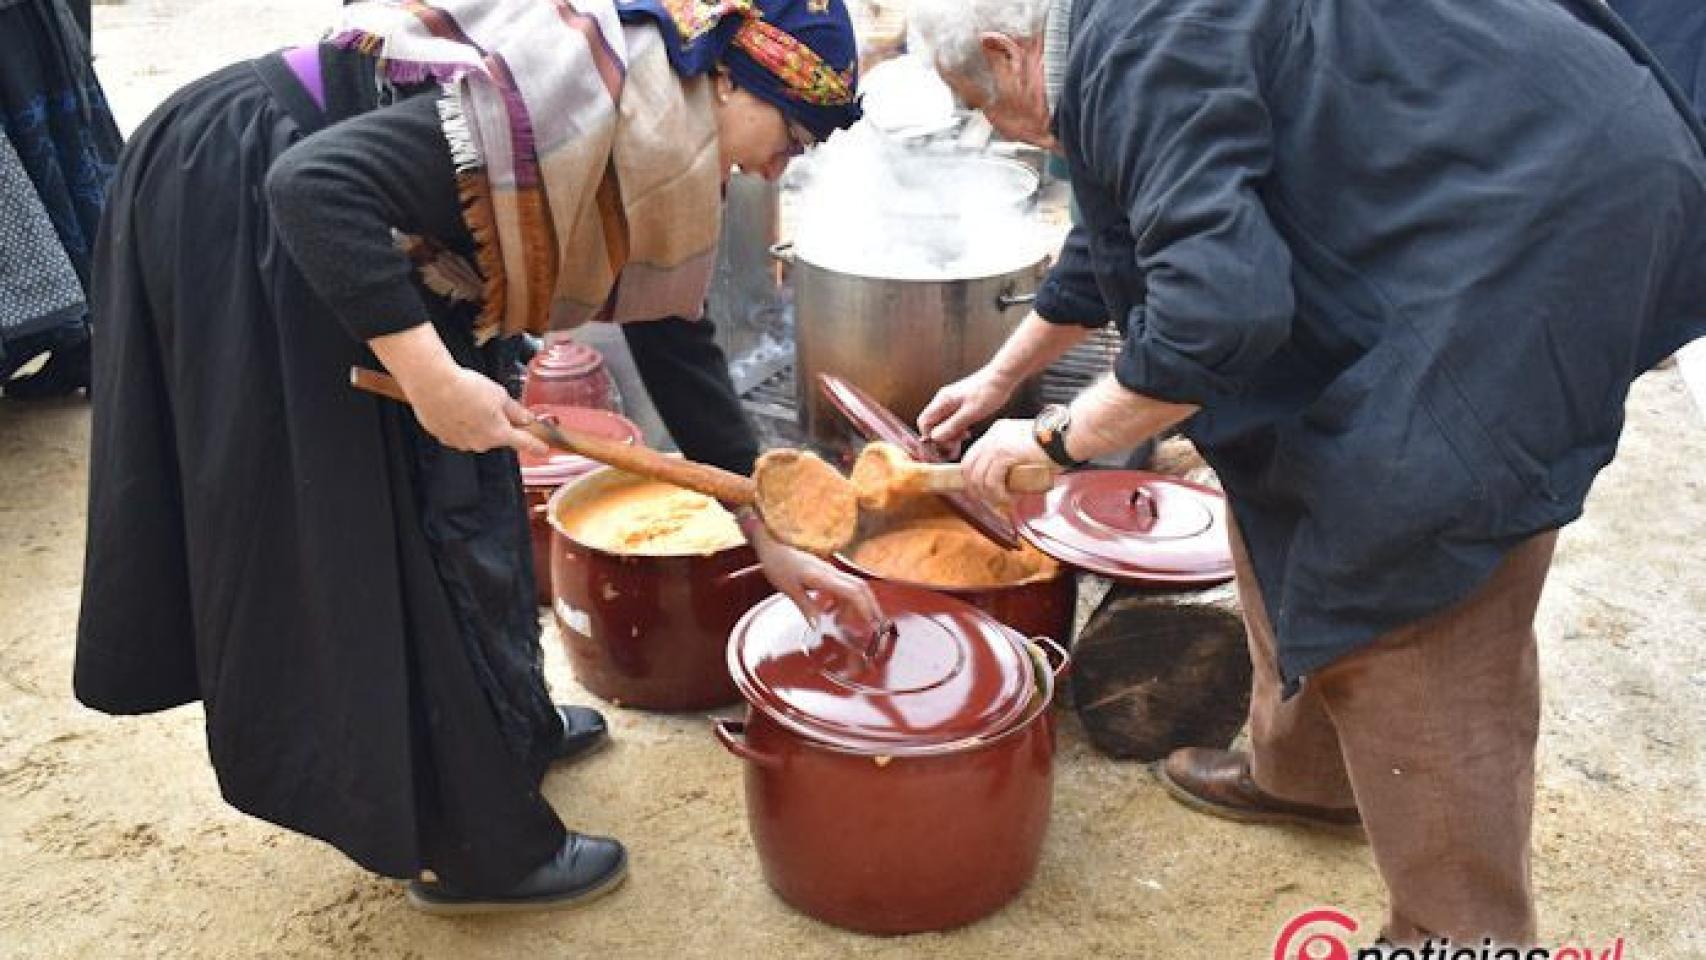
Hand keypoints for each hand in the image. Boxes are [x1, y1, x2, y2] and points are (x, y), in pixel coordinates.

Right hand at [407, 365, 547, 455]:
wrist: (433, 385)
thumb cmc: (465, 388)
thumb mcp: (499, 395)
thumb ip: (515, 410)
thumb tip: (526, 418)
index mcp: (498, 433)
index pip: (524, 443)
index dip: (535, 445)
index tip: (543, 449)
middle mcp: (480, 443)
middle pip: (497, 436)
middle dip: (498, 423)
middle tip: (490, 403)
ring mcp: (460, 442)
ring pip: (476, 434)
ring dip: (477, 422)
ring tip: (468, 401)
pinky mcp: (443, 437)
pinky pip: (458, 432)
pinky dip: (459, 422)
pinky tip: (455, 407)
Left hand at [751, 534, 882, 632]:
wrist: (772, 543)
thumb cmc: (777, 563)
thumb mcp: (788, 589)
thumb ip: (806, 607)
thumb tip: (818, 626)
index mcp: (823, 576)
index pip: (853, 591)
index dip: (865, 608)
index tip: (872, 624)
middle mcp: (831, 572)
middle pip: (861, 587)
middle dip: (872, 606)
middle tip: (877, 625)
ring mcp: (830, 571)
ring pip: (854, 586)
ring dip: (857, 605)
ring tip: (850, 624)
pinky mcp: (825, 572)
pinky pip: (843, 586)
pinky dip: (845, 601)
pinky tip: (836, 613)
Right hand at [916, 367, 1017, 449]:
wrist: (1002, 377)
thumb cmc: (989, 391)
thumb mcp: (971, 413)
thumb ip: (952, 426)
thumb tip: (935, 438)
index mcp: (943, 400)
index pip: (924, 422)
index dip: (929, 437)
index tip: (940, 449)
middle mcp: (944, 400)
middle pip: (932, 424)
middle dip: (940, 439)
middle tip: (952, 451)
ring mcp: (951, 401)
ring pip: (942, 423)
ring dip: (949, 435)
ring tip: (960, 444)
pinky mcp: (960, 403)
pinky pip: (952, 420)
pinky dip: (956, 429)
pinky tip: (966, 433)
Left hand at [960, 418, 1052, 508]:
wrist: (1068, 436)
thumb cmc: (1055, 445)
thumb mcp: (1025, 449)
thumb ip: (1012, 461)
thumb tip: (1005, 482)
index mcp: (996, 432)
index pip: (972, 456)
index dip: (972, 476)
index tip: (978, 490)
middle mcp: (992, 436)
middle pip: (968, 466)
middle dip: (974, 488)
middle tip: (986, 500)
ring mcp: (996, 444)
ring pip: (978, 476)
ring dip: (988, 494)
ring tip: (1002, 501)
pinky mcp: (1004, 454)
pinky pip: (991, 481)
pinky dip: (997, 494)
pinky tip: (1008, 498)